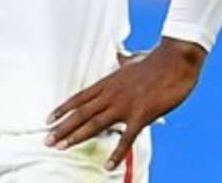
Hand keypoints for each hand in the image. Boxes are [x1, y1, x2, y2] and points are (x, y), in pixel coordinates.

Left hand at [44, 38, 206, 170]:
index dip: (62, 109)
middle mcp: (111, 94)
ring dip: (77, 136)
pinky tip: (108, 165)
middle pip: (81, 113)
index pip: (79, 98)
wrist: (174, 59)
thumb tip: (120, 56)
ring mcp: (124, 105)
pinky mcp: (141, 115)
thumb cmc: (155, 59)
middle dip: (62, 127)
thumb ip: (123, 62)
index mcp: (108, 82)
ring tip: (62, 147)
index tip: (48, 119)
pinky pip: (126, 138)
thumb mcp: (133, 60)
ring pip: (95, 124)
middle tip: (47, 140)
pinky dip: (117, 153)